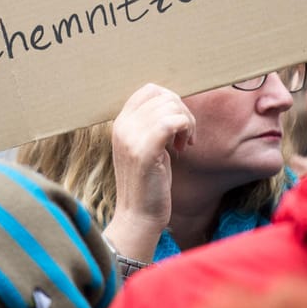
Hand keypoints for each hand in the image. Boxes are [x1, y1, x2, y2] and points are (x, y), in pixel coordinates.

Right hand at [103, 83, 195, 261]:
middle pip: (162, 95)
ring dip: (186, 122)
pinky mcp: (144, 152)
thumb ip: (153, 125)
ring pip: (170, 106)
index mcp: (120, 123)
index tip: (177, 125)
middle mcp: (121, 127)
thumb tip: (174, 103)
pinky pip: (171, 122)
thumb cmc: (149, 184)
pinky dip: (185, 129)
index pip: (148, 90)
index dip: (170, 101)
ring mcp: (130, 138)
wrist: (139, 217)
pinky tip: (184, 148)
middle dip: (182, 111)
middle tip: (185, 136)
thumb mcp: (146, 147)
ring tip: (185, 143)